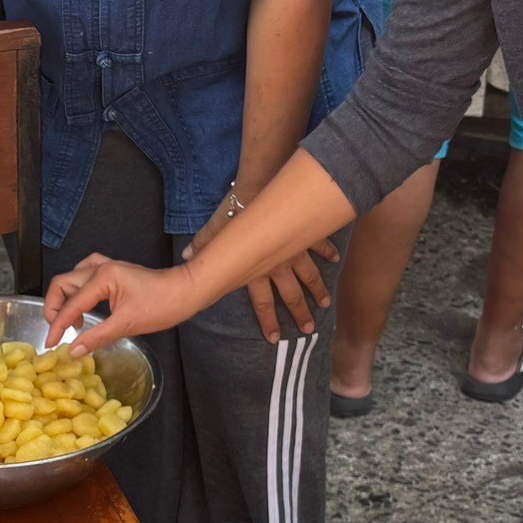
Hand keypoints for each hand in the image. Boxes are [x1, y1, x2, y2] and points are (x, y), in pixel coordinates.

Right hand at [42, 253, 205, 354]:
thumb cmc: (162, 305)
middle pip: (62, 283)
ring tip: (72, 320)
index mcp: (103, 278)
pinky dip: (78, 287)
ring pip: (72, 277)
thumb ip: (97, 337)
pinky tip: (83, 299)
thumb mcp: (127, 325)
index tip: (50, 344)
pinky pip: (86, 273)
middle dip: (54, 307)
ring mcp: (107, 266)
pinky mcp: (114, 271)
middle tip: (58, 330)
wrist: (186, 291)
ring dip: (65, 297)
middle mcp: (100, 268)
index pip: (71, 304)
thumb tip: (73, 351)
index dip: (58, 326)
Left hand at [184, 198, 339, 343]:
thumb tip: (187, 257)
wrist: (264, 184)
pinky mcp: (306, 232)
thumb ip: (203, 245)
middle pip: (292, 294)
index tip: (274, 338)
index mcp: (256, 268)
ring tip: (325, 303)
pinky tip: (336, 260)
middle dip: (300, 313)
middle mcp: (279, 264)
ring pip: (310, 275)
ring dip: (318, 290)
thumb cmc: (237, 207)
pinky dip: (328, 252)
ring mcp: (296, 249)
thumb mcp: (216, 228)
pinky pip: (320, 245)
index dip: (268, 320)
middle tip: (308, 329)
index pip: (262, 301)